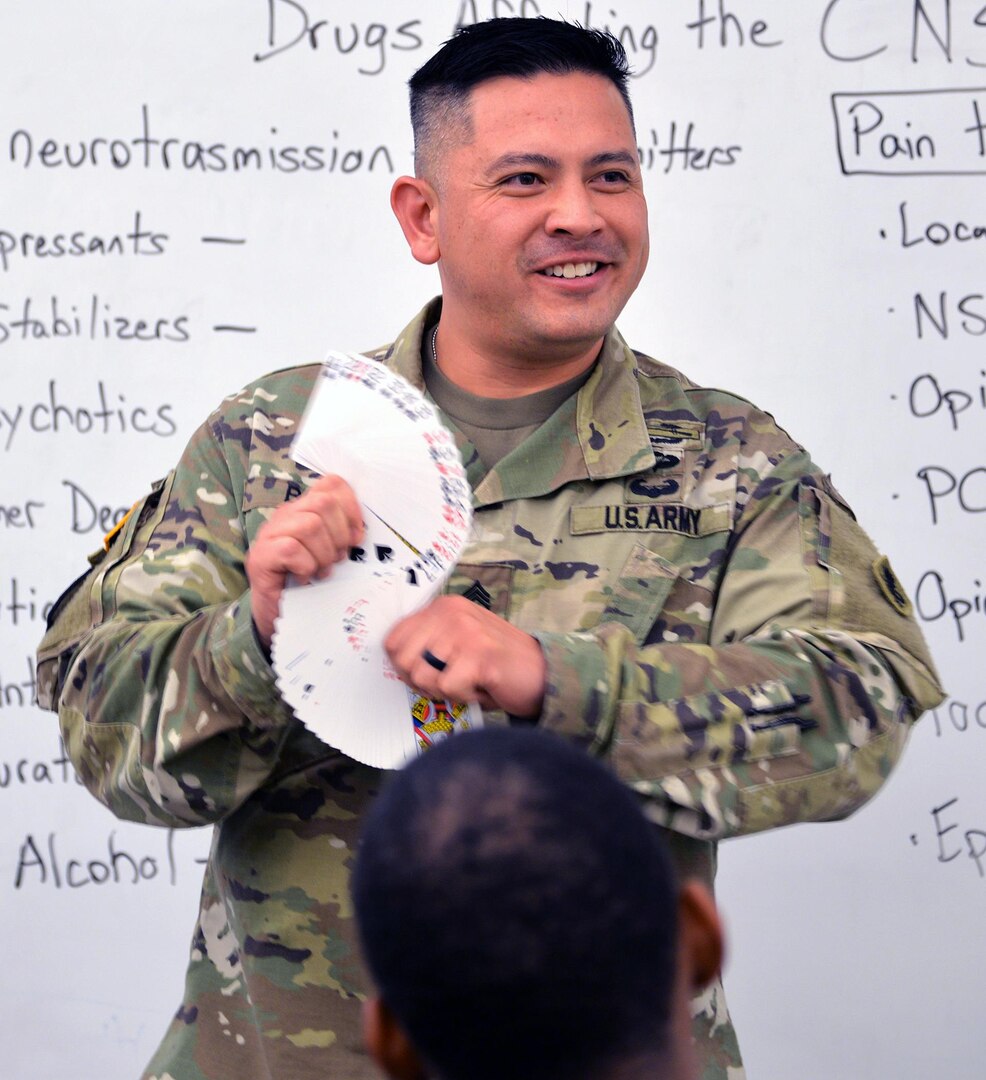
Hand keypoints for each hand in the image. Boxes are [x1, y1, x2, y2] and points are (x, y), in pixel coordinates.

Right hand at [246, 474, 363, 646]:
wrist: (278, 614)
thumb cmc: (310, 582)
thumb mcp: (332, 553)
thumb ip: (344, 534)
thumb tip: (361, 531)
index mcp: (305, 509)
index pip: (332, 484)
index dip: (351, 508)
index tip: (356, 538)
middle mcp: (285, 515)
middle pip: (324, 503)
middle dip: (338, 535)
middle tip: (335, 559)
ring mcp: (269, 534)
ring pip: (309, 525)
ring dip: (322, 554)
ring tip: (320, 570)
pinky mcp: (260, 556)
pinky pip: (291, 548)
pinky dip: (305, 566)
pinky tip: (304, 577)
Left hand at [384, 595, 546, 719]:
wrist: (543, 673)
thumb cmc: (496, 664)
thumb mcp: (457, 642)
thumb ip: (428, 644)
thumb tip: (394, 661)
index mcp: (443, 607)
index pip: (393, 639)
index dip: (405, 666)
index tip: (430, 673)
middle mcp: (451, 613)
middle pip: (402, 660)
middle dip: (423, 681)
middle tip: (451, 681)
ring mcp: (465, 632)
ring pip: (422, 676)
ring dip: (446, 690)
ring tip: (470, 681)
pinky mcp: (479, 655)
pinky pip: (448, 687)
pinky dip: (464, 696)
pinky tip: (483, 686)